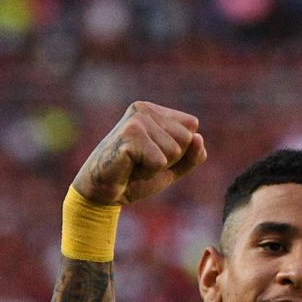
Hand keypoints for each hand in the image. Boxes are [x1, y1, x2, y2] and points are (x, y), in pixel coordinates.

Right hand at [72, 102, 206, 206]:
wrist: (103, 192)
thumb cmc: (136, 177)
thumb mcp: (173, 167)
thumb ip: (193, 154)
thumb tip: (198, 137)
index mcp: (155, 111)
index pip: (192, 128)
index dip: (180, 151)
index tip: (154, 155)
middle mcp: (144, 109)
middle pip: (186, 138)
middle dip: (170, 159)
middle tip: (144, 162)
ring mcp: (136, 120)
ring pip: (174, 151)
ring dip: (157, 167)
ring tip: (136, 165)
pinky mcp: (129, 135)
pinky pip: (160, 162)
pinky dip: (148, 172)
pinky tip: (130, 168)